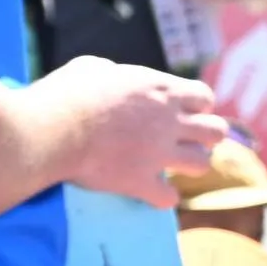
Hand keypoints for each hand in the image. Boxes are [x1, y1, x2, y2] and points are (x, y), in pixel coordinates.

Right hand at [43, 56, 228, 203]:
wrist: (49, 130)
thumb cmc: (65, 94)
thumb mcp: (91, 68)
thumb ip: (114, 73)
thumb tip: (113, 77)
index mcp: (160, 90)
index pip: (205, 97)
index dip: (197, 106)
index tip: (183, 113)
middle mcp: (168, 121)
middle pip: (216, 131)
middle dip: (204, 137)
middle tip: (183, 141)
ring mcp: (158, 153)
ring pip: (202, 164)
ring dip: (190, 165)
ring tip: (173, 166)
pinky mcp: (140, 181)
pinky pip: (169, 197)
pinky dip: (162, 197)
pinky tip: (151, 192)